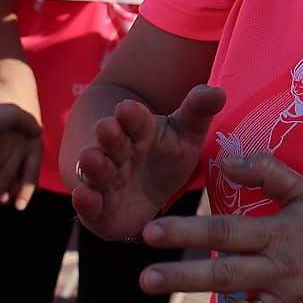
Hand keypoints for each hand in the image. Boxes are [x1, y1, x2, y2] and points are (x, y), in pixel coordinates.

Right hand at [71, 85, 227, 239]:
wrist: (145, 189)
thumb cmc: (167, 154)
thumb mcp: (187, 133)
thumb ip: (199, 112)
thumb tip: (219, 93)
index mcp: (137, 128)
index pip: (132, 118)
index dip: (130, 114)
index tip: (129, 108)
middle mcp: (116, 151)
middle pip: (110, 140)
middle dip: (108, 135)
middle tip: (108, 128)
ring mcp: (104, 179)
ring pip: (94, 170)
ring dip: (92, 165)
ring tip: (92, 159)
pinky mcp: (98, 210)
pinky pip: (87, 205)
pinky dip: (84, 201)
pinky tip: (83, 197)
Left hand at [137, 152, 302, 302]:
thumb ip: (268, 173)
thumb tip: (225, 160)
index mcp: (280, 233)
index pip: (225, 232)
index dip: (187, 231)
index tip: (151, 232)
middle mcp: (279, 269)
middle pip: (222, 272)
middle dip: (180, 276)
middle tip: (145, 277)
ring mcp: (287, 300)